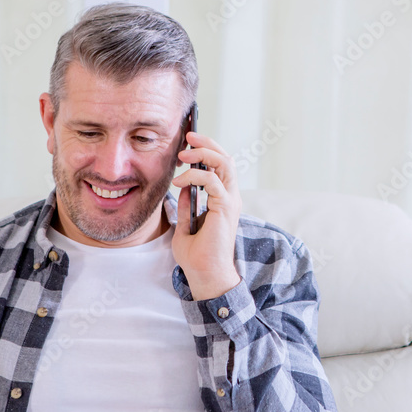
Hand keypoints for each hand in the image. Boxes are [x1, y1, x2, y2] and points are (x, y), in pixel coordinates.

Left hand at [172, 131, 241, 299]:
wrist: (204, 275)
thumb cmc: (197, 256)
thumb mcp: (186, 227)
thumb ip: (187, 208)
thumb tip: (183, 189)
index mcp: (223, 201)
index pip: (220, 167)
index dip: (206, 151)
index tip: (188, 144)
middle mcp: (230, 197)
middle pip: (226, 159)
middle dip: (207, 144)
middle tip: (188, 137)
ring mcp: (230, 201)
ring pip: (225, 164)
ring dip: (203, 154)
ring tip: (183, 155)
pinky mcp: (225, 207)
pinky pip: (213, 181)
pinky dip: (195, 175)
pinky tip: (180, 181)